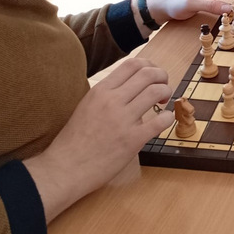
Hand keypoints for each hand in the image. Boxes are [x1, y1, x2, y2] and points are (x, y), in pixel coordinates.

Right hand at [23, 58, 174, 221]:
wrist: (65, 168)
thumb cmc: (74, 140)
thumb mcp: (87, 106)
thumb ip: (108, 94)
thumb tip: (131, 87)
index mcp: (100, 91)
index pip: (132, 64)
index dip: (149, 65)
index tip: (153, 75)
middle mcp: (112, 100)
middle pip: (148, 74)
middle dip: (162, 76)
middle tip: (163, 87)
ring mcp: (123, 119)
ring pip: (157, 91)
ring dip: (166, 93)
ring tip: (163, 102)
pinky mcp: (133, 140)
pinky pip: (161, 121)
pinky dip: (168, 117)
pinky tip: (164, 120)